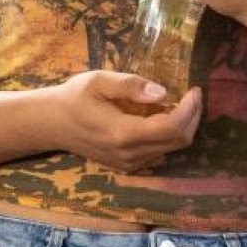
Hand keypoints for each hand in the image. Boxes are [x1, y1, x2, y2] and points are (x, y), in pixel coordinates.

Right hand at [49, 69, 202, 170]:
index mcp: (123, 133)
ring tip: (179, 103)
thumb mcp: (99, 81)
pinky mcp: (128, 165)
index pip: (172, 128)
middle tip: (192, 95)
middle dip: (192, 117)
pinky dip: (168, 135)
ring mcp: (129, 163)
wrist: (52, 124)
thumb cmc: (74, 97)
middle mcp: (130, 154)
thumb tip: (163, 93)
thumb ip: (131, 86)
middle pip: (178, 142)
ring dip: (182, 126)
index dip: (190, 110)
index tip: (194, 90)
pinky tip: (161, 116)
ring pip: (171, 149)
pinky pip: (159, 152)